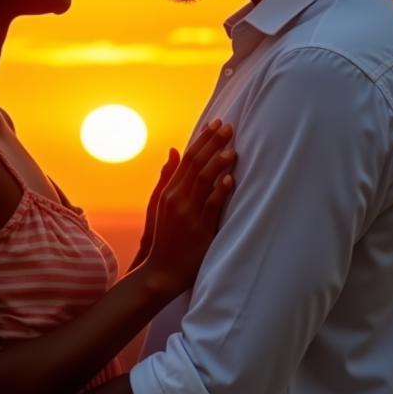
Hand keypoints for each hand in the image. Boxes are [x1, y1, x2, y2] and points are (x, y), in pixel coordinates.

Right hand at [143, 119, 235, 298]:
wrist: (161, 271)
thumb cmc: (165, 236)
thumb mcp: (161, 204)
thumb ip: (168, 177)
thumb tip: (175, 149)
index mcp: (169, 191)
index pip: (188, 158)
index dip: (203, 139)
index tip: (216, 122)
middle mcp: (177, 199)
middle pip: (196, 165)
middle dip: (213, 144)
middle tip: (229, 127)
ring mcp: (188, 214)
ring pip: (204, 182)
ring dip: (218, 164)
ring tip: (232, 149)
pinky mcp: (200, 230)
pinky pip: (211, 207)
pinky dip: (220, 192)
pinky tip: (230, 180)